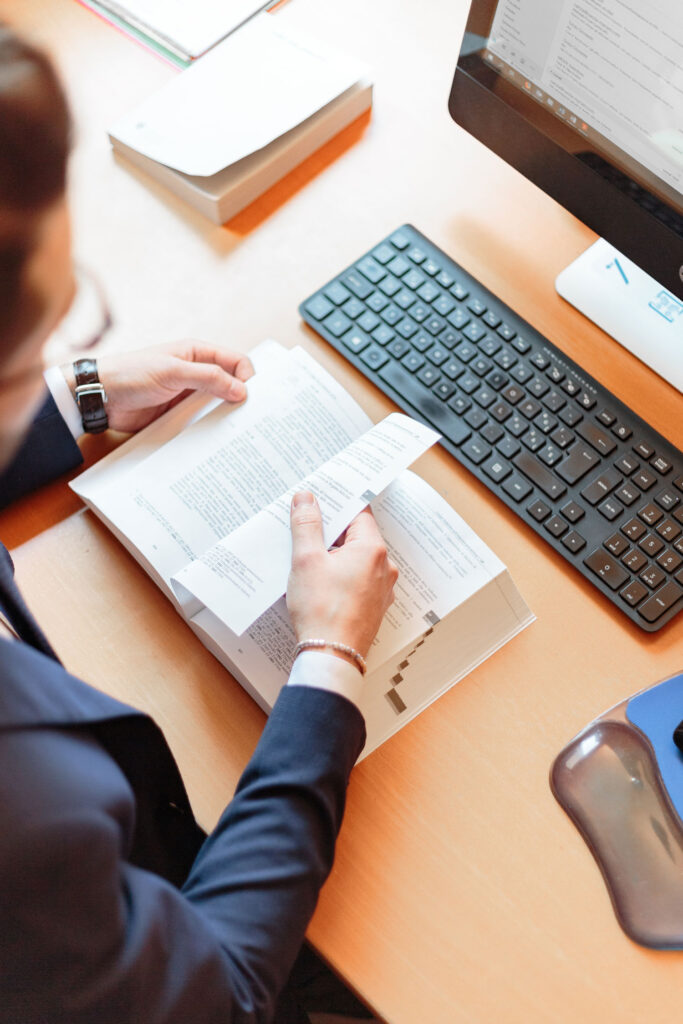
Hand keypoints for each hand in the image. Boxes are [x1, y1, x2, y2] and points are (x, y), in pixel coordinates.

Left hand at [63, 341, 253, 432]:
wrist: (99, 398)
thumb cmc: (131, 374)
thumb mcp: (172, 372)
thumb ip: (208, 378)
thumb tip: (241, 389)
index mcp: (196, 353)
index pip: (235, 361)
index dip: (249, 376)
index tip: (254, 397)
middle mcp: (195, 373)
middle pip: (230, 385)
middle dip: (242, 399)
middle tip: (255, 418)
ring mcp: (187, 395)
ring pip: (217, 406)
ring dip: (227, 417)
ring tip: (240, 433)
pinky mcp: (178, 415)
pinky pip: (201, 422)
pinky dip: (211, 430)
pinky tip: (219, 441)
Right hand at [286, 492, 397, 659]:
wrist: (332, 656)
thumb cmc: (321, 610)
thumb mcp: (307, 559)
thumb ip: (306, 525)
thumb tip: (306, 499)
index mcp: (372, 550)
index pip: (358, 514)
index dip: (337, 506)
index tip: (319, 502)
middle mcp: (384, 568)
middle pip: (357, 537)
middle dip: (332, 532)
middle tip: (307, 529)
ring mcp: (381, 589)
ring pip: (357, 560)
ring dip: (335, 556)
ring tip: (309, 560)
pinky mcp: (373, 606)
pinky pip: (358, 581)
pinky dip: (341, 576)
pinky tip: (320, 584)